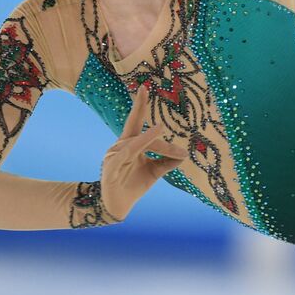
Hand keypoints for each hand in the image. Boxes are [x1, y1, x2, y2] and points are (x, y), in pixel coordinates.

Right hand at [99, 84, 188, 221]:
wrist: (119, 206)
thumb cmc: (134, 184)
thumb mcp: (155, 171)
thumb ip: (168, 161)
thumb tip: (184, 154)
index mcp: (130, 143)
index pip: (136, 121)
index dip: (140, 105)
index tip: (145, 87)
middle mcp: (120, 146)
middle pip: (137, 131)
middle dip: (149, 124)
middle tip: (174, 138)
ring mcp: (113, 156)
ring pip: (134, 144)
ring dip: (151, 142)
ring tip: (163, 135)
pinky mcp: (110, 169)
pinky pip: (122, 157)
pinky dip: (130, 151)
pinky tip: (136, 149)